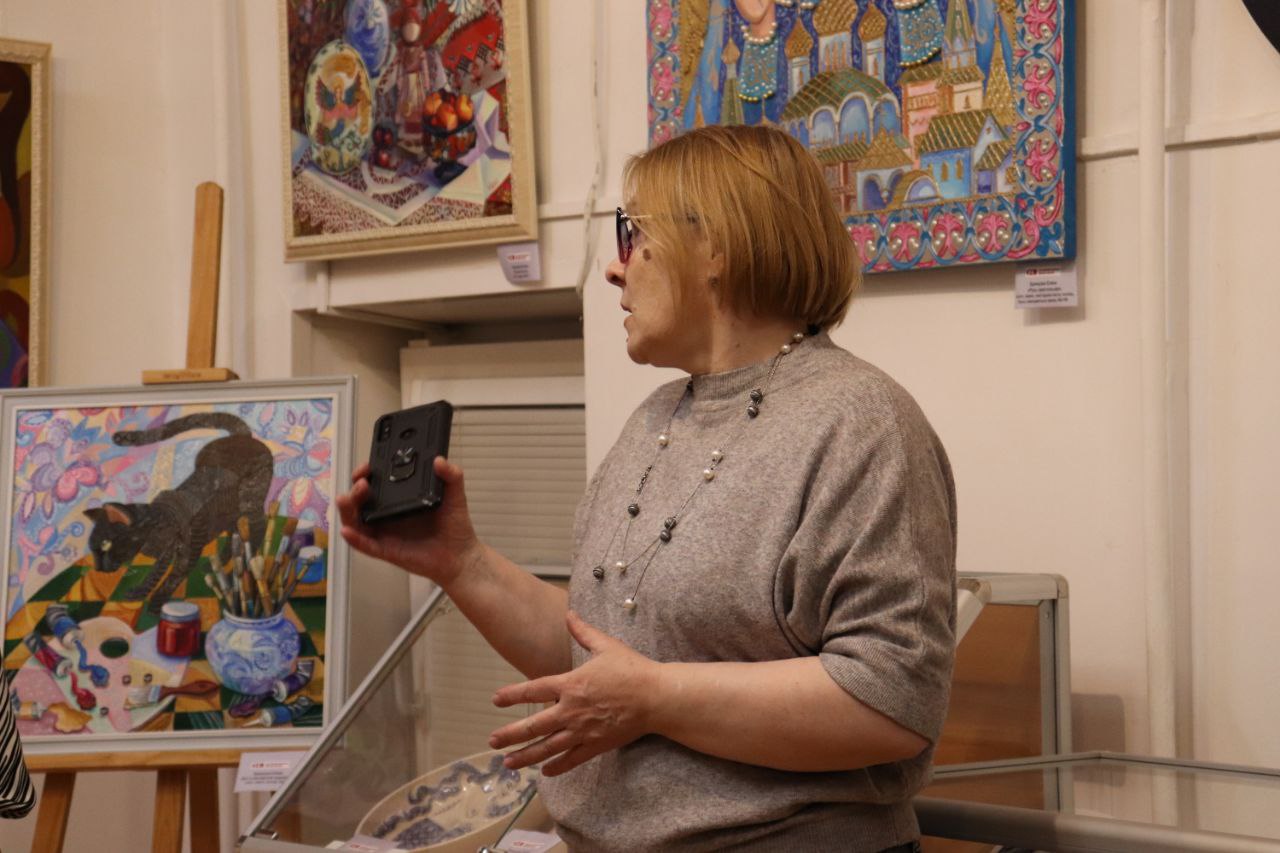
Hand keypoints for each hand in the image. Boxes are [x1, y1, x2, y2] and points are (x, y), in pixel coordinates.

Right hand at [337, 455, 481, 586]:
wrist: (461, 555)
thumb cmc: (454, 527)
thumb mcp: (455, 496)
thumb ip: (452, 475)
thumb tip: (440, 460)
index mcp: (399, 500)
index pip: (375, 484)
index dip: (366, 474)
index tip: (368, 467)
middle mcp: (387, 515)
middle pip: (360, 501)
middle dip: (354, 489)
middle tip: (361, 481)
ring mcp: (385, 533)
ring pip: (355, 521)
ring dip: (346, 510)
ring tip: (346, 499)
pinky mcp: (386, 550)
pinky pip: (365, 545)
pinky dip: (354, 539)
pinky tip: (348, 531)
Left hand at [489, 611, 659, 776]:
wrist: (656, 697)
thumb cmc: (632, 669)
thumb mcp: (607, 645)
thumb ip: (584, 632)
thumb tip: (569, 613)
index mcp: (571, 684)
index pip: (534, 690)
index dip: (513, 695)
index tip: (496, 699)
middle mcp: (572, 710)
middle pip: (534, 725)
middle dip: (510, 734)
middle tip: (492, 741)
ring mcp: (583, 730)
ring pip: (548, 747)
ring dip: (526, 756)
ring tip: (507, 763)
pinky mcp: (597, 745)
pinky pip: (572, 759)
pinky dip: (557, 767)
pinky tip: (545, 772)